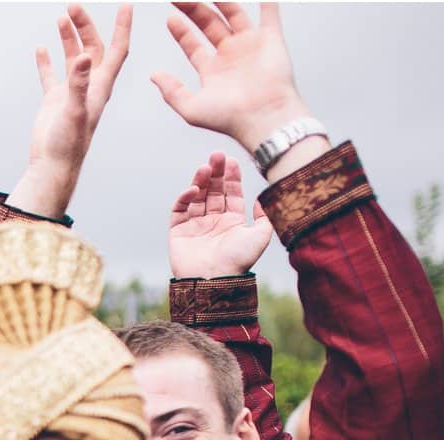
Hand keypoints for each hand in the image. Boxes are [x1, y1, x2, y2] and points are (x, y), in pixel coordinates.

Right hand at [7, 5, 132, 217]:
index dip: (122, 26)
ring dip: (69, 37)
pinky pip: (51, 75)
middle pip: (93, 47)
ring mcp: (71, 92)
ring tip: (61, 18)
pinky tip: (42, 48)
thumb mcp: (75, 110)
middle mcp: (89, 85)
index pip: (116, 50)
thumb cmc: (68, 144)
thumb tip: (82, 57)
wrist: (53, 166)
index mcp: (101, 86)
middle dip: (85, 25)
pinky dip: (47, 61)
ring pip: (73, 57)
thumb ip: (78, 83)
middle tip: (73, 7)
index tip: (126, 4)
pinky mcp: (55, 101)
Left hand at [152, 3, 310, 150]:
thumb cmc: (230, 119)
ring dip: (220, 0)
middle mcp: (231, 56)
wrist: (262, 118)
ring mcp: (250, 46)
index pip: (193, 45)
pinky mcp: (271, 40)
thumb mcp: (191, 108)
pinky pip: (269, 14)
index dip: (181, 31)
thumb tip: (153, 76)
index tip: (170, 18)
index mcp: (213, 71)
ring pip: (233, 14)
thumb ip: (171, 91)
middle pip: (209, 24)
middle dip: (193, 9)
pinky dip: (267, 2)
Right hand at [168, 152, 273, 276]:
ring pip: (197, 196)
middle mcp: (214, 221)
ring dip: (200, 181)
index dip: (231, 177)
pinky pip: (180, 210)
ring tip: (205, 167)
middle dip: (215, 173)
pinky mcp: (178, 232)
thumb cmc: (239, 261)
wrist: (214, 280)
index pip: (231, 194)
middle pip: (214, 191)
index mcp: (232, 222)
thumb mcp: (261, 236)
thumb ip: (265, 216)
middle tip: (216, 156)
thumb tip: (261, 200)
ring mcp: (195, 226)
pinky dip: (185, 197)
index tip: (232, 161)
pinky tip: (194, 189)